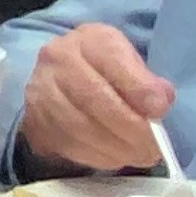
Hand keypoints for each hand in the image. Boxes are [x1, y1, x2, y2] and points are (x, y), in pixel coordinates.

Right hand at [19, 23, 174, 172]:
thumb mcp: (131, 65)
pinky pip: (68, 144)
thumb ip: (148, 82)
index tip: (160, 111)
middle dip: (130, 128)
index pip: (113, 60)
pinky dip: (98, 156)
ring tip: (139, 156)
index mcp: (91, 39)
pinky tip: (115, 157)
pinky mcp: (35, 119)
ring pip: (80, 125)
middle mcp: (58, 58)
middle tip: (153, 148)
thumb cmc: (106, 72)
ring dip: (115, 148)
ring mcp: (41, 89)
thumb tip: (159, 103)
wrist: (62, 83)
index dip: (139, 88)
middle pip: (94, 97)